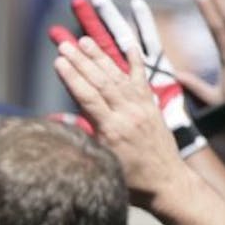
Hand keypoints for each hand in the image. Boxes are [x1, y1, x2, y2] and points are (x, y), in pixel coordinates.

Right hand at [53, 33, 186, 208]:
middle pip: (101, 81)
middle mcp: (128, 114)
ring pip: (118, 76)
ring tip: (85, 41)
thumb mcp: (101, 165)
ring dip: (100, 57)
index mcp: (113, 130)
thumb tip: (59, 122)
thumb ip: (84, 139)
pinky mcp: (151, 106)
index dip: (72, 77)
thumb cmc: (130, 181)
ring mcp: (142, 108)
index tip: (58, 61)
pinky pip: (142, 79)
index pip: (88, 97)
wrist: (166, 183)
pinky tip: (128, 46)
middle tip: (65, 44)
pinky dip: (134, 62)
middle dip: (81, 61)